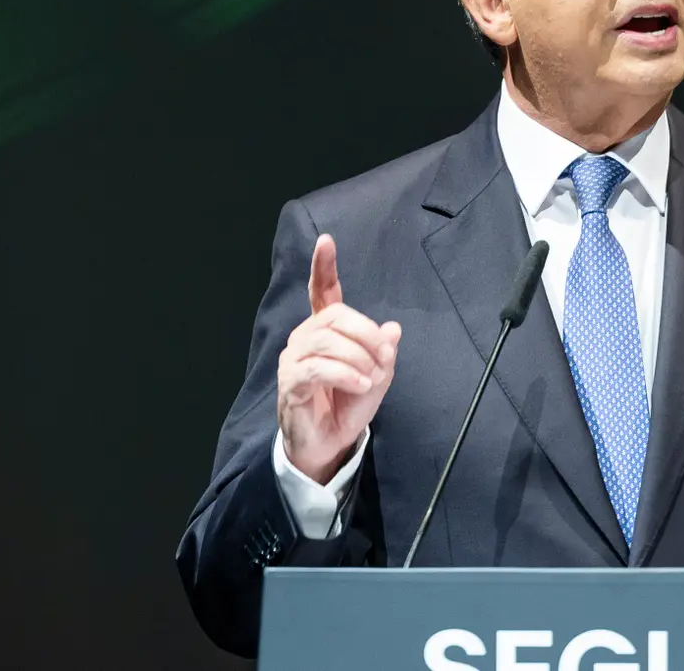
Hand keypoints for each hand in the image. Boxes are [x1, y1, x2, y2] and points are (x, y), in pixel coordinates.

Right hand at [276, 234, 400, 483]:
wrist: (330, 442)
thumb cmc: (349, 404)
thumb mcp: (378, 375)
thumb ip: (384, 351)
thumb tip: (393, 329)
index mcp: (325, 329)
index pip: (322, 291)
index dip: (324, 266)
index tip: (326, 240)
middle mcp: (305, 337)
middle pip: (335, 316)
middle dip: (366, 334)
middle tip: (384, 358)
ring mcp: (293, 359)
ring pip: (328, 341)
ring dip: (358, 359)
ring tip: (371, 379)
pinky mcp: (290, 382)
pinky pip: (318, 368)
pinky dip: (346, 375)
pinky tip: (361, 386)